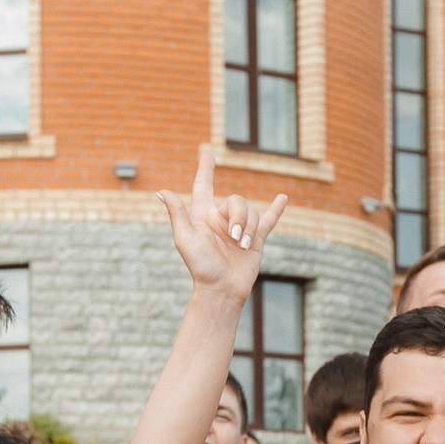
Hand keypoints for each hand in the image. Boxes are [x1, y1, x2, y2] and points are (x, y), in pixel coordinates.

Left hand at [158, 146, 287, 298]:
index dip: (205, 169)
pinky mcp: (256, 240)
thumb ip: (177, 214)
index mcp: (203, 216)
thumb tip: (161, 191)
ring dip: (250, 230)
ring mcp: (240, 229)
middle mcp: (221, 219)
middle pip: (237, 201)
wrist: (222, 290)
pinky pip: (268, 220)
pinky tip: (283, 198)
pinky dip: (276, 210)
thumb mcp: (185, 239)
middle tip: (235, 239)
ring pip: (252, 214)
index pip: (204, 186)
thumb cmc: (200, 267)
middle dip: (240, 218)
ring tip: (243, 247)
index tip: (207, 153)